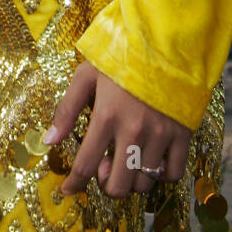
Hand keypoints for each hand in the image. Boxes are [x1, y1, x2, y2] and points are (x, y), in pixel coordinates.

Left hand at [46, 61, 191, 197]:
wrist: (165, 41)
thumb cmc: (121, 55)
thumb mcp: (86, 75)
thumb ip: (66, 109)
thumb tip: (48, 141)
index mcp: (107, 116)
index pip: (86, 164)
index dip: (74, 183)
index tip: (68, 190)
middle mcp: (134, 131)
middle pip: (118, 185)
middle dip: (106, 186)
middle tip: (104, 169)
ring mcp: (161, 135)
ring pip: (144, 183)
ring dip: (131, 180)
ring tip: (126, 160)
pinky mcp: (183, 134)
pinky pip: (174, 173)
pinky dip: (161, 176)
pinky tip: (151, 162)